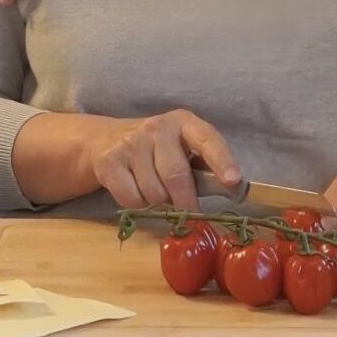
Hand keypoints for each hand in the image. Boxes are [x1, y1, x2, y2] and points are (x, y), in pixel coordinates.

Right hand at [86, 110, 241, 210]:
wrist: (104, 140)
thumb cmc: (156, 150)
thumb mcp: (181, 148)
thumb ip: (203, 165)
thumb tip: (231, 190)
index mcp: (184, 123)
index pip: (207, 139)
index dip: (222, 160)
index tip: (233, 181)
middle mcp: (157, 128)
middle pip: (176, 175)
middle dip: (185, 201)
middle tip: (190, 213)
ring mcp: (130, 143)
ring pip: (154, 192)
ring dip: (159, 204)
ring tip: (157, 193)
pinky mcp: (109, 162)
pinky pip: (131, 199)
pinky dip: (138, 205)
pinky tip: (137, 192)